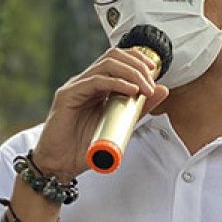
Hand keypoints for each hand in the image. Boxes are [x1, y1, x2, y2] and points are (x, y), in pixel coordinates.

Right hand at [32, 47, 168, 180]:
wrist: (59, 165)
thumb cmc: (84, 148)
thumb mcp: (121, 126)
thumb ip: (140, 108)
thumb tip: (162, 90)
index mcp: (98, 86)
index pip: (119, 60)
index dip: (138, 60)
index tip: (155, 73)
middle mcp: (86, 82)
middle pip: (113, 56)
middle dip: (137, 65)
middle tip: (152, 82)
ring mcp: (76, 86)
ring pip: (106, 64)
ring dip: (131, 73)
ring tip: (145, 88)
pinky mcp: (67, 95)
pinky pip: (95, 81)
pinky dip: (116, 83)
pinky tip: (131, 91)